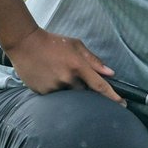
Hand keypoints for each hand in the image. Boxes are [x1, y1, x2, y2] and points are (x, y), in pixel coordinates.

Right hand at [4, 27, 123, 101]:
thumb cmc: (53, 42)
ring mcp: (54, 87)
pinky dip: (57, 90)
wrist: (25, 43)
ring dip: (69, 90)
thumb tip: (110, 73)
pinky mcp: (42, 92)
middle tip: (75, 79)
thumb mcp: (76, 46)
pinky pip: (55, 97)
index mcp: (78, 66)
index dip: (113, 97)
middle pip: (85, 94)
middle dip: (85, 90)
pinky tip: (49, 78)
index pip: (100, 86)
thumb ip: (94, 61)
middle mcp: (67, 79)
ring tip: (59, 75)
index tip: (122, 105)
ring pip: (69, 96)